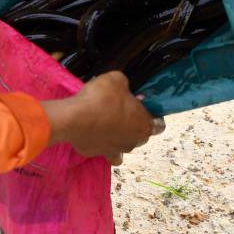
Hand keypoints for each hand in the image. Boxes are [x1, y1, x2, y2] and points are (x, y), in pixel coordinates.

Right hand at [41, 72, 163, 164]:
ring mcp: (116, 151)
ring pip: (124, 146)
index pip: (159, 125)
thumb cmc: (101, 98)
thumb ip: (124, 85)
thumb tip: (123, 89)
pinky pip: (105, 152)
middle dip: (134, 124)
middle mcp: (134, 142)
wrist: (74, 118)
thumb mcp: (117, 79)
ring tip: (106, 123)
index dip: (151, 114)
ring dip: (119, 136)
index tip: (140, 106)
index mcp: (145, 125)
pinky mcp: (98, 155)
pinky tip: (97, 136)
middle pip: (141, 135)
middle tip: (121, 110)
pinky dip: (103, 145)